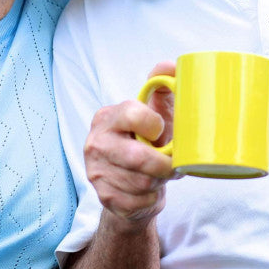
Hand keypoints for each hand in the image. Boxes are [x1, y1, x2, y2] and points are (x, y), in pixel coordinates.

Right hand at [82, 62, 175, 228]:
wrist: (131, 182)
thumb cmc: (147, 141)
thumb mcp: (156, 111)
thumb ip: (162, 86)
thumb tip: (172, 65)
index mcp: (108, 117)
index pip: (132, 114)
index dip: (154, 124)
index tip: (160, 131)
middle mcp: (96, 143)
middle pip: (138, 158)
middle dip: (163, 164)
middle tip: (171, 163)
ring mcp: (96, 172)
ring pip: (142, 182)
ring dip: (159, 181)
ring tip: (159, 174)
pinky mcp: (104, 197)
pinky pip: (138, 202)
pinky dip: (151, 198)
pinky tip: (148, 190)